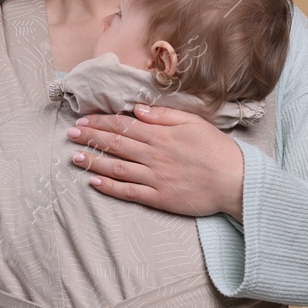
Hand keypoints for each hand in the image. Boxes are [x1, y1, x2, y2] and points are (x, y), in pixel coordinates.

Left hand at [66, 103, 244, 220]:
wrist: (235, 181)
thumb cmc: (217, 150)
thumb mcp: (194, 122)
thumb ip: (164, 115)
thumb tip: (138, 109)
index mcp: (161, 135)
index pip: (124, 126)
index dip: (101, 122)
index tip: (84, 120)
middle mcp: (153, 155)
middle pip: (115, 144)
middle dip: (91, 138)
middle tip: (71, 134)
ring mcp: (154, 177)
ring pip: (117, 167)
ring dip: (94, 160)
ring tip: (75, 157)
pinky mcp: (158, 197)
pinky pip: (128, 191)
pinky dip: (109, 186)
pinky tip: (95, 181)